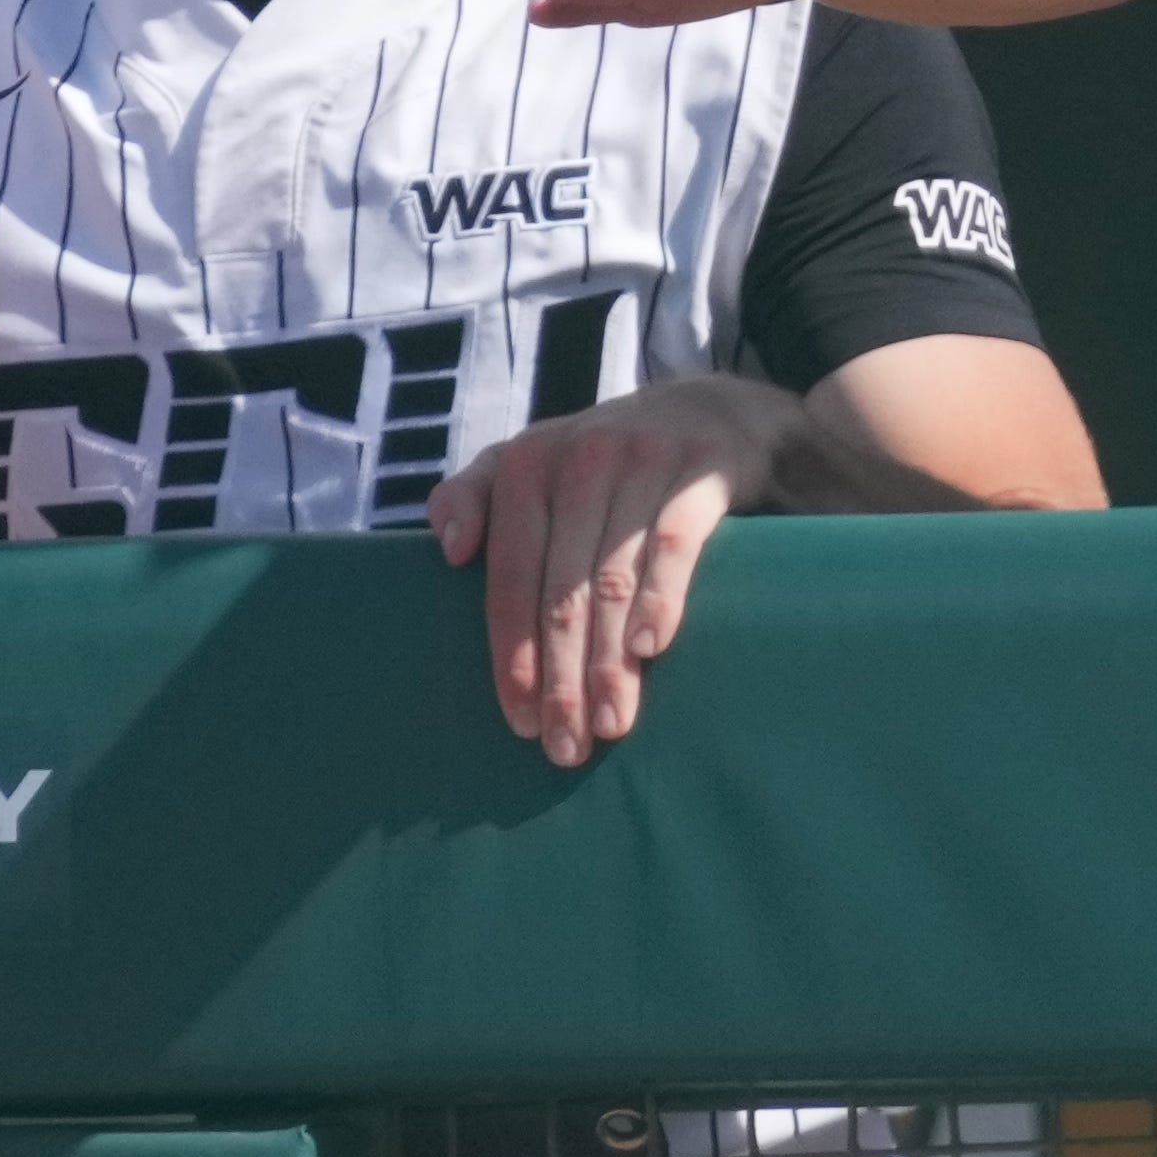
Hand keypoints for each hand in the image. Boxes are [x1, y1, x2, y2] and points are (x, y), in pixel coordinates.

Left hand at [430, 375, 806, 764]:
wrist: (709, 410)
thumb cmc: (601, 460)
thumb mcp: (530, 462)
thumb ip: (472, 495)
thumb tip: (448, 551)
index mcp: (527, 465)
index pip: (511, 577)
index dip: (514, 654)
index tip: (519, 720)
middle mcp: (580, 457)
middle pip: (563, 591)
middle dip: (562, 678)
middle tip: (566, 746)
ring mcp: (642, 459)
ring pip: (614, 580)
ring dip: (610, 662)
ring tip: (611, 723)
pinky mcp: (700, 469)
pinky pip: (675, 543)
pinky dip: (660, 597)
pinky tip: (650, 649)